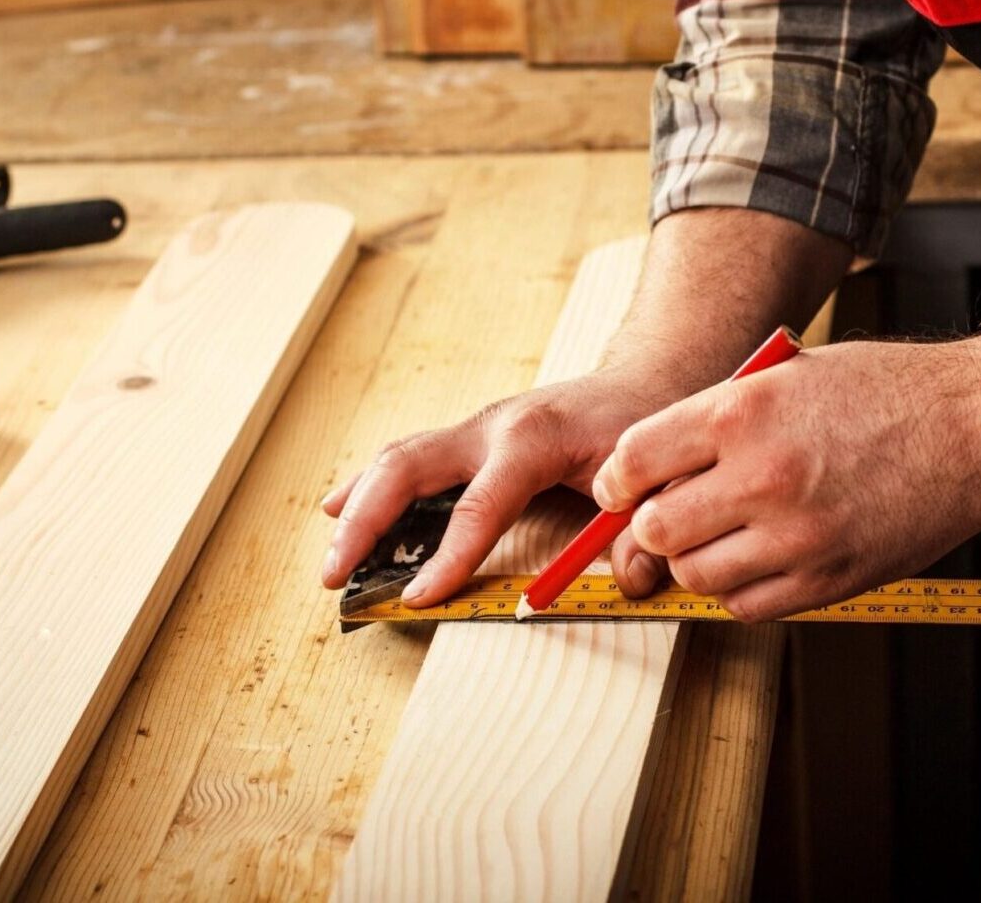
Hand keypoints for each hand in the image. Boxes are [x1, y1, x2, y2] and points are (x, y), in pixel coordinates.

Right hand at [320, 364, 689, 605]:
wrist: (640, 381)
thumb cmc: (640, 427)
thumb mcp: (649, 479)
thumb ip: (639, 533)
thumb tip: (630, 581)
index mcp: (531, 439)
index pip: (477, 505)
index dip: (446, 557)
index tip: (417, 599)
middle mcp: (491, 427)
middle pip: (407, 467)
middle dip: (364, 522)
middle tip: (335, 576)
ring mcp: (476, 429)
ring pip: (398, 459)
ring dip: (357, 506)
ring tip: (332, 557)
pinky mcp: (472, 438)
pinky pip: (410, 459)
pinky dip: (373, 485)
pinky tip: (341, 508)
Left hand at [593, 339, 980, 621]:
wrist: (970, 427)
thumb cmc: (877, 392)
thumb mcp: (780, 375)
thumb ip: (710, 419)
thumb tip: (646, 465)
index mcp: (742, 412)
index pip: (634, 459)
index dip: (614, 478)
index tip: (617, 487)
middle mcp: (763, 476)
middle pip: (655, 528)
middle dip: (647, 524)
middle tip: (663, 514)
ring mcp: (797, 536)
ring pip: (694, 574)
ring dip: (692, 558)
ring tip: (717, 532)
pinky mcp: (828, 581)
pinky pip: (745, 605)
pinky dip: (736, 587)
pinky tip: (755, 555)